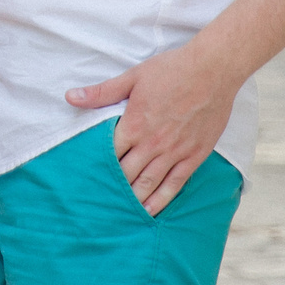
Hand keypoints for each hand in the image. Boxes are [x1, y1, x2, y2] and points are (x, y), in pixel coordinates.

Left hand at [66, 42, 240, 214]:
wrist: (213, 70)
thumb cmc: (172, 70)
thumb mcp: (132, 77)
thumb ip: (102, 92)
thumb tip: (71, 97)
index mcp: (135, 124)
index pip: (110, 154)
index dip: (98, 167)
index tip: (88, 178)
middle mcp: (153, 143)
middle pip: (127, 173)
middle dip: (113, 187)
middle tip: (100, 202)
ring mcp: (175, 152)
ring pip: (149, 183)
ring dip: (134, 199)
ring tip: (121, 215)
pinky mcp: (194, 156)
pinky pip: (175, 183)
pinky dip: (162, 199)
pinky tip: (151, 212)